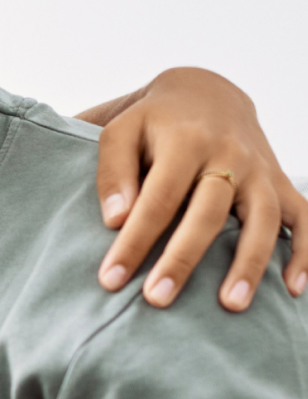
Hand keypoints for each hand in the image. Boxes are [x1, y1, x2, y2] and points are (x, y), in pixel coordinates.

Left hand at [87, 68, 306, 309]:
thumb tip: (115, 219)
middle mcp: (229, 153)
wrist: (206, 93)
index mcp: (185, 140)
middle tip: (157, 300)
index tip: (110, 279)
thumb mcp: (121, 131)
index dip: (134, 240)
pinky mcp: (279, 182)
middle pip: (209, 211)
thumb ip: (113, 172)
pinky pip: (303, 216)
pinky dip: (305, 251)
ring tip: (231, 305)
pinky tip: (293, 289)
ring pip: (264, 217)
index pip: (158, 197)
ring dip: (250, 263)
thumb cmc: (152, 123)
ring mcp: (260, 169)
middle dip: (183, 257)